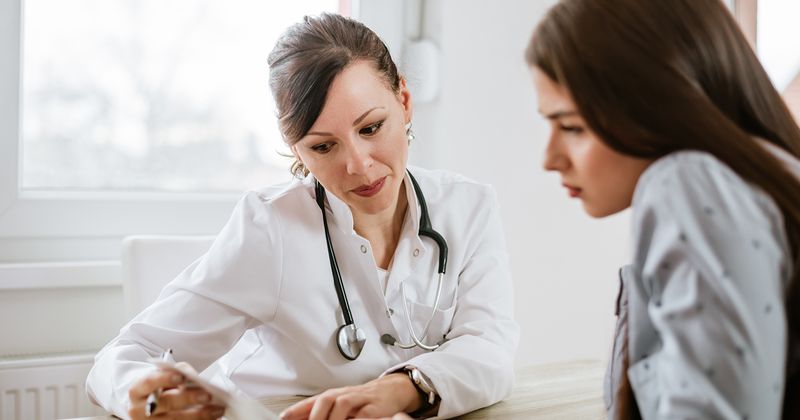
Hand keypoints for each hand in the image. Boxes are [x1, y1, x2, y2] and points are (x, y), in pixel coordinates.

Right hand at [127, 363, 225, 419]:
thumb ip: (178, 374)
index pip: (149, 382)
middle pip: (165, 403)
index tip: (182, 376)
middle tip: (208, 395)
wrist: (148, 405)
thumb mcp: (164, 377)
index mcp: (138, 390)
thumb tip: (195, 378)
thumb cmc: (159, 388)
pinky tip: (211, 419)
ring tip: (217, 409)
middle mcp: (138, 409)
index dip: (165, 379)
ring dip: (198, 415)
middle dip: (188, 398)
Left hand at [279, 373, 420, 419]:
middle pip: (326, 399)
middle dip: (316, 415)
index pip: (312, 401)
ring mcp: (360, 400)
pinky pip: (364, 414)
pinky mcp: (375, 408)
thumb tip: (295, 418)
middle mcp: (345, 395)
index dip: (297, 409)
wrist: (390, 391)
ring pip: (343, 404)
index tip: (284, 418)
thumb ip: (319, 411)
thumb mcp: (340, 405)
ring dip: (333, 418)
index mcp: (333, 395)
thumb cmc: (362, 400)